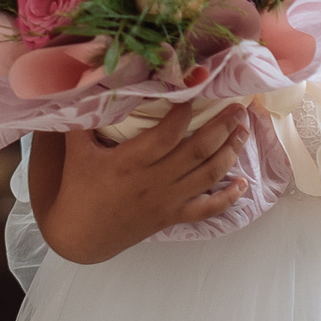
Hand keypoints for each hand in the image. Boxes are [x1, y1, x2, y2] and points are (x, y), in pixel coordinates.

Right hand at [34, 101, 249, 263]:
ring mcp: (167, 201)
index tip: (197, 90)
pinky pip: (207, 209)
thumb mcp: (76, 151)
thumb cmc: (78, 189)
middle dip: (222, 127)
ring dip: (230, 152)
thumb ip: (82, 118)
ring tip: (244, 131)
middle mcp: (154, 181)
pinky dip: (228, 197)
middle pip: (197, 151)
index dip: (184, 111)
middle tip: (238, 107)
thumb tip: (85, 83)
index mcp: (130, 162)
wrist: (80, 237)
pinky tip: (243, 183)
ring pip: (208, 175)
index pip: (166, 134)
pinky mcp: (173, 216)